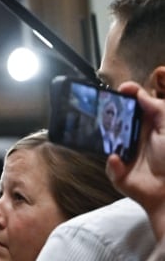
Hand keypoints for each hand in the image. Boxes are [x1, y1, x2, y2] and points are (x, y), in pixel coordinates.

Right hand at [106, 82, 164, 234]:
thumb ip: (156, 108)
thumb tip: (139, 93)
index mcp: (151, 125)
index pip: (137, 105)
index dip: (129, 95)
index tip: (122, 89)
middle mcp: (138, 137)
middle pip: (118, 119)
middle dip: (110, 113)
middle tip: (105, 108)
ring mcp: (127, 153)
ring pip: (108, 140)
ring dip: (107, 138)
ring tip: (110, 137)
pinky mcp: (119, 171)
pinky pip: (110, 164)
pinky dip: (113, 164)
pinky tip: (119, 162)